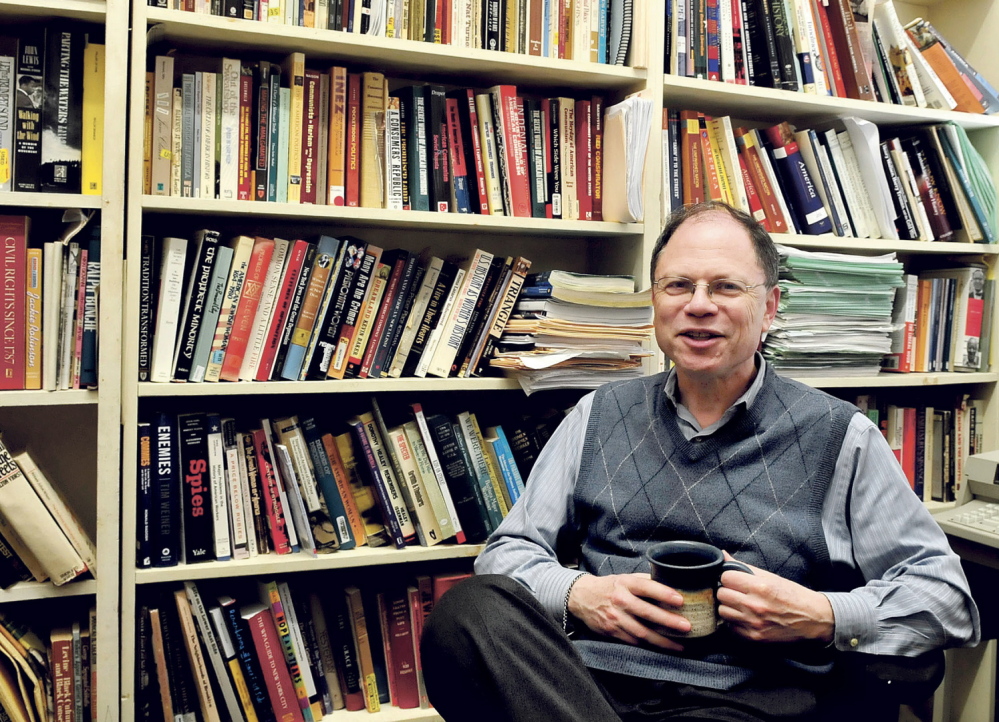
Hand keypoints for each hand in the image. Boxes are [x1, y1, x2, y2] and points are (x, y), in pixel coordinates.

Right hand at [567, 573, 689, 651]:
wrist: (581, 597)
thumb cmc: (609, 587)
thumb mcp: (624, 578)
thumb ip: (644, 581)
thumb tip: (670, 584)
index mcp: (624, 583)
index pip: (646, 587)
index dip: (664, 593)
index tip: (680, 600)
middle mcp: (620, 600)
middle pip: (646, 612)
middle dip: (668, 621)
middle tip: (686, 627)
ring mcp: (615, 618)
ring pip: (642, 632)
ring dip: (662, 640)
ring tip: (680, 646)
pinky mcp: (612, 631)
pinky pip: (633, 641)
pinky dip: (649, 645)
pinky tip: (662, 647)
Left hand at [716, 553, 834, 643]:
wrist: (813, 619)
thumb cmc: (793, 595)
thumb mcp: (771, 577)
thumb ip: (745, 567)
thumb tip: (723, 556)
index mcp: (761, 587)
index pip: (726, 577)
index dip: (729, 577)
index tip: (734, 580)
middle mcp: (755, 606)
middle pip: (722, 594)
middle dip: (727, 590)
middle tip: (737, 592)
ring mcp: (754, 623)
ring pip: (723, 611)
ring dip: (729, 607)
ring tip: (740, 605)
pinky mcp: (754, 637)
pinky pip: (731, 627)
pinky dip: (734, 621)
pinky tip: (745, 617)